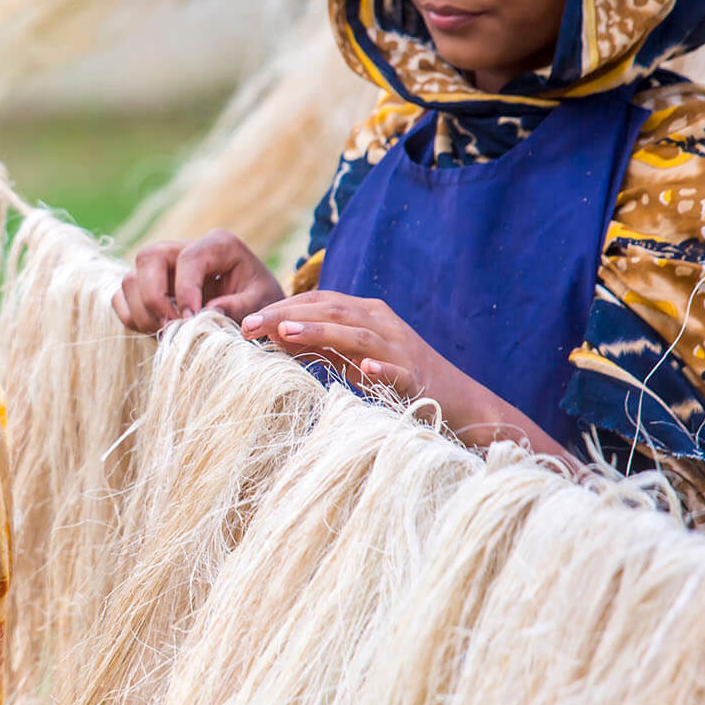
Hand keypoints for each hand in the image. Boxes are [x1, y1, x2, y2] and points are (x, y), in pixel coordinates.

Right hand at [113, 230, 284, 334]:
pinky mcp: (146, 286)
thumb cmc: (260, 300)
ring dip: (144, 312)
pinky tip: (157, 331)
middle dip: (155, 297)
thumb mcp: (263, 302)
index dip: (186, 290)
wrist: (252, 306)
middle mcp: (183, 248)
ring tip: (168, 334)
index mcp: (218, 245)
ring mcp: (161, 267)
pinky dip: (132, 317)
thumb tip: (207, 313)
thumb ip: (241, 307)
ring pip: (131, 279)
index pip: (189, 258)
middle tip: (173, 327)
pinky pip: (122, 297)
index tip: (192, 320)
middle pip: (149, 258)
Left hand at [242, 290, 562, 454]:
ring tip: (287, 333)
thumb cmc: (396, 380)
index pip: (319, 302)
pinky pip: (398, 369)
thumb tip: (274, 335)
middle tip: (251, 325)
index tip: (246, 321)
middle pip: (332, 310)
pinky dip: (382, 366)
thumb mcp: (350, 358)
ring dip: (322, 330)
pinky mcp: (417, 377)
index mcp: (366, 315)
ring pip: (359, 334)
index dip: (282, 308)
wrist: (458, 402)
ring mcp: (402, 348)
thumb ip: (318, 344)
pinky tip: (365, 368)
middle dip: (289, 315)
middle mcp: (383, 324)